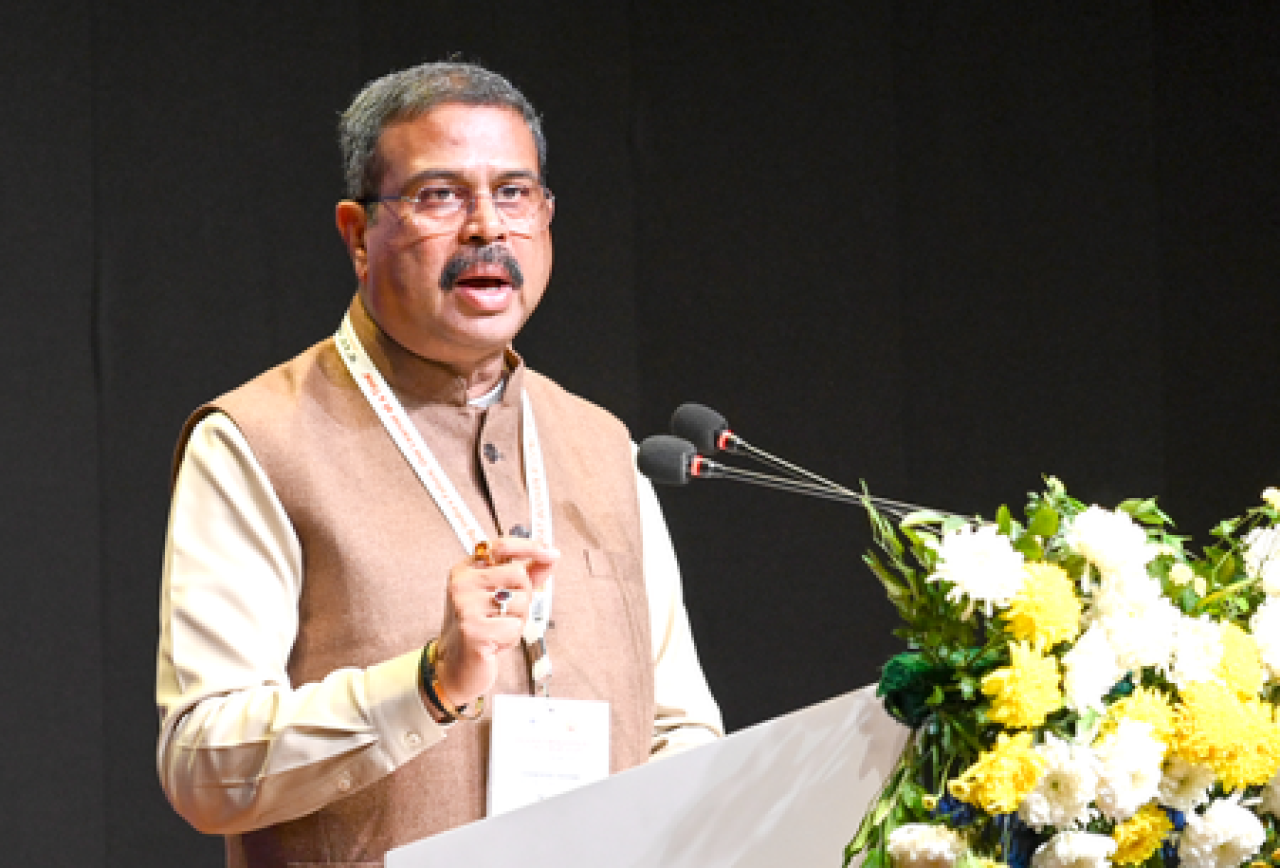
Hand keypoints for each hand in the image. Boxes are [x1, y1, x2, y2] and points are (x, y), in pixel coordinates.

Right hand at [433, 536, 558, 708]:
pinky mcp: (473, 631)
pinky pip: (515, 626)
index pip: (501, 546)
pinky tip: (494, 644)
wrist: (455, 668)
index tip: (552, 551)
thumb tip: (553, 554)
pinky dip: (511, 639)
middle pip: (519, 575)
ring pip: (521, 602)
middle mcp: (462, 584)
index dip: (530, 547)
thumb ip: (526, 574)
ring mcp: (465, 607)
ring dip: (517, 621)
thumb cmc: (482, 628)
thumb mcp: (501, 595)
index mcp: (466, 570)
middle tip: (504, 614)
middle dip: (523, 597)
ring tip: (496, 630)